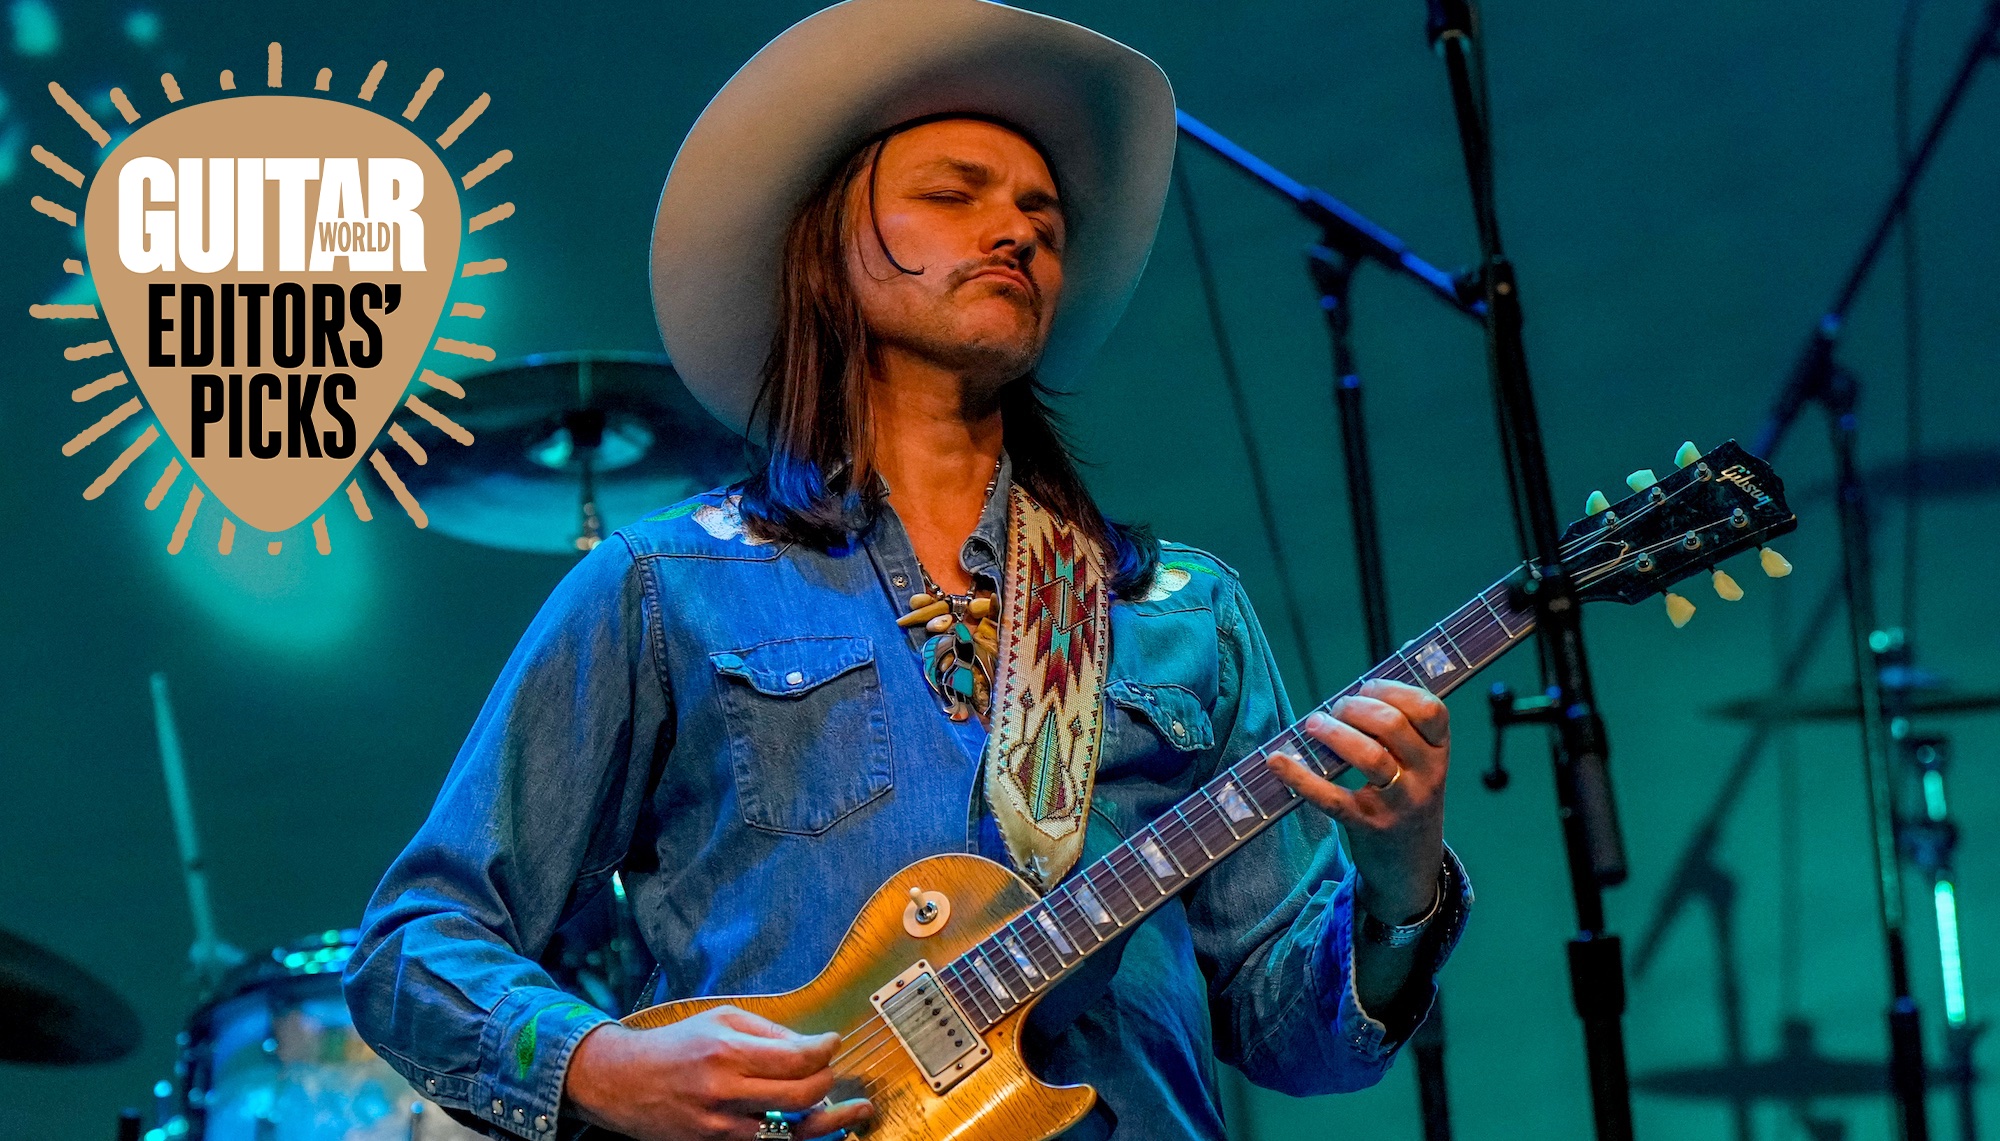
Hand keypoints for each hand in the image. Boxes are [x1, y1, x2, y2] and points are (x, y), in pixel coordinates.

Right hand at [563, 1006, 873, 1140]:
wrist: (623, 1080)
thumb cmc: (675, 1045)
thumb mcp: (721, 1019)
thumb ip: (768, 1031)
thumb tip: (809, 1044)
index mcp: (728, 1051)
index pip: (796, 1057)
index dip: (825, 1050)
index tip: (832, 1042)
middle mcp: (725, 1089)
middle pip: (801, 1096)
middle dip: (826, 1082)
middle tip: (829, 1070)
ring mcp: (720, 1123)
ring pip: (789, 1129)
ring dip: (819, 1115)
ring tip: (837, 1106)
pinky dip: (791, 1134)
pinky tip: (807, 1124)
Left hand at [1267, 679, 1448, 922]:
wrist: (1411, 869)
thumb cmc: (1407, 802)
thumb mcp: (1421, 768)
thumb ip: (1403, 732)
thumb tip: (1367, 681)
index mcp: (1439, 755)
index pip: (1431, 710)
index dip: (1395, 690)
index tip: (1367, 687)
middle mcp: (1425, 778)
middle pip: (1392, 726)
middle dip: (1356, 707)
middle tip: (1335, 709)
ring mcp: (1398, 804)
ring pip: (1369, 757)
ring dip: (1334, 733)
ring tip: (1313, 725)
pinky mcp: (1367, 825)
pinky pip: (1331, 797)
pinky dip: (1299, 777)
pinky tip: (1276, 762)